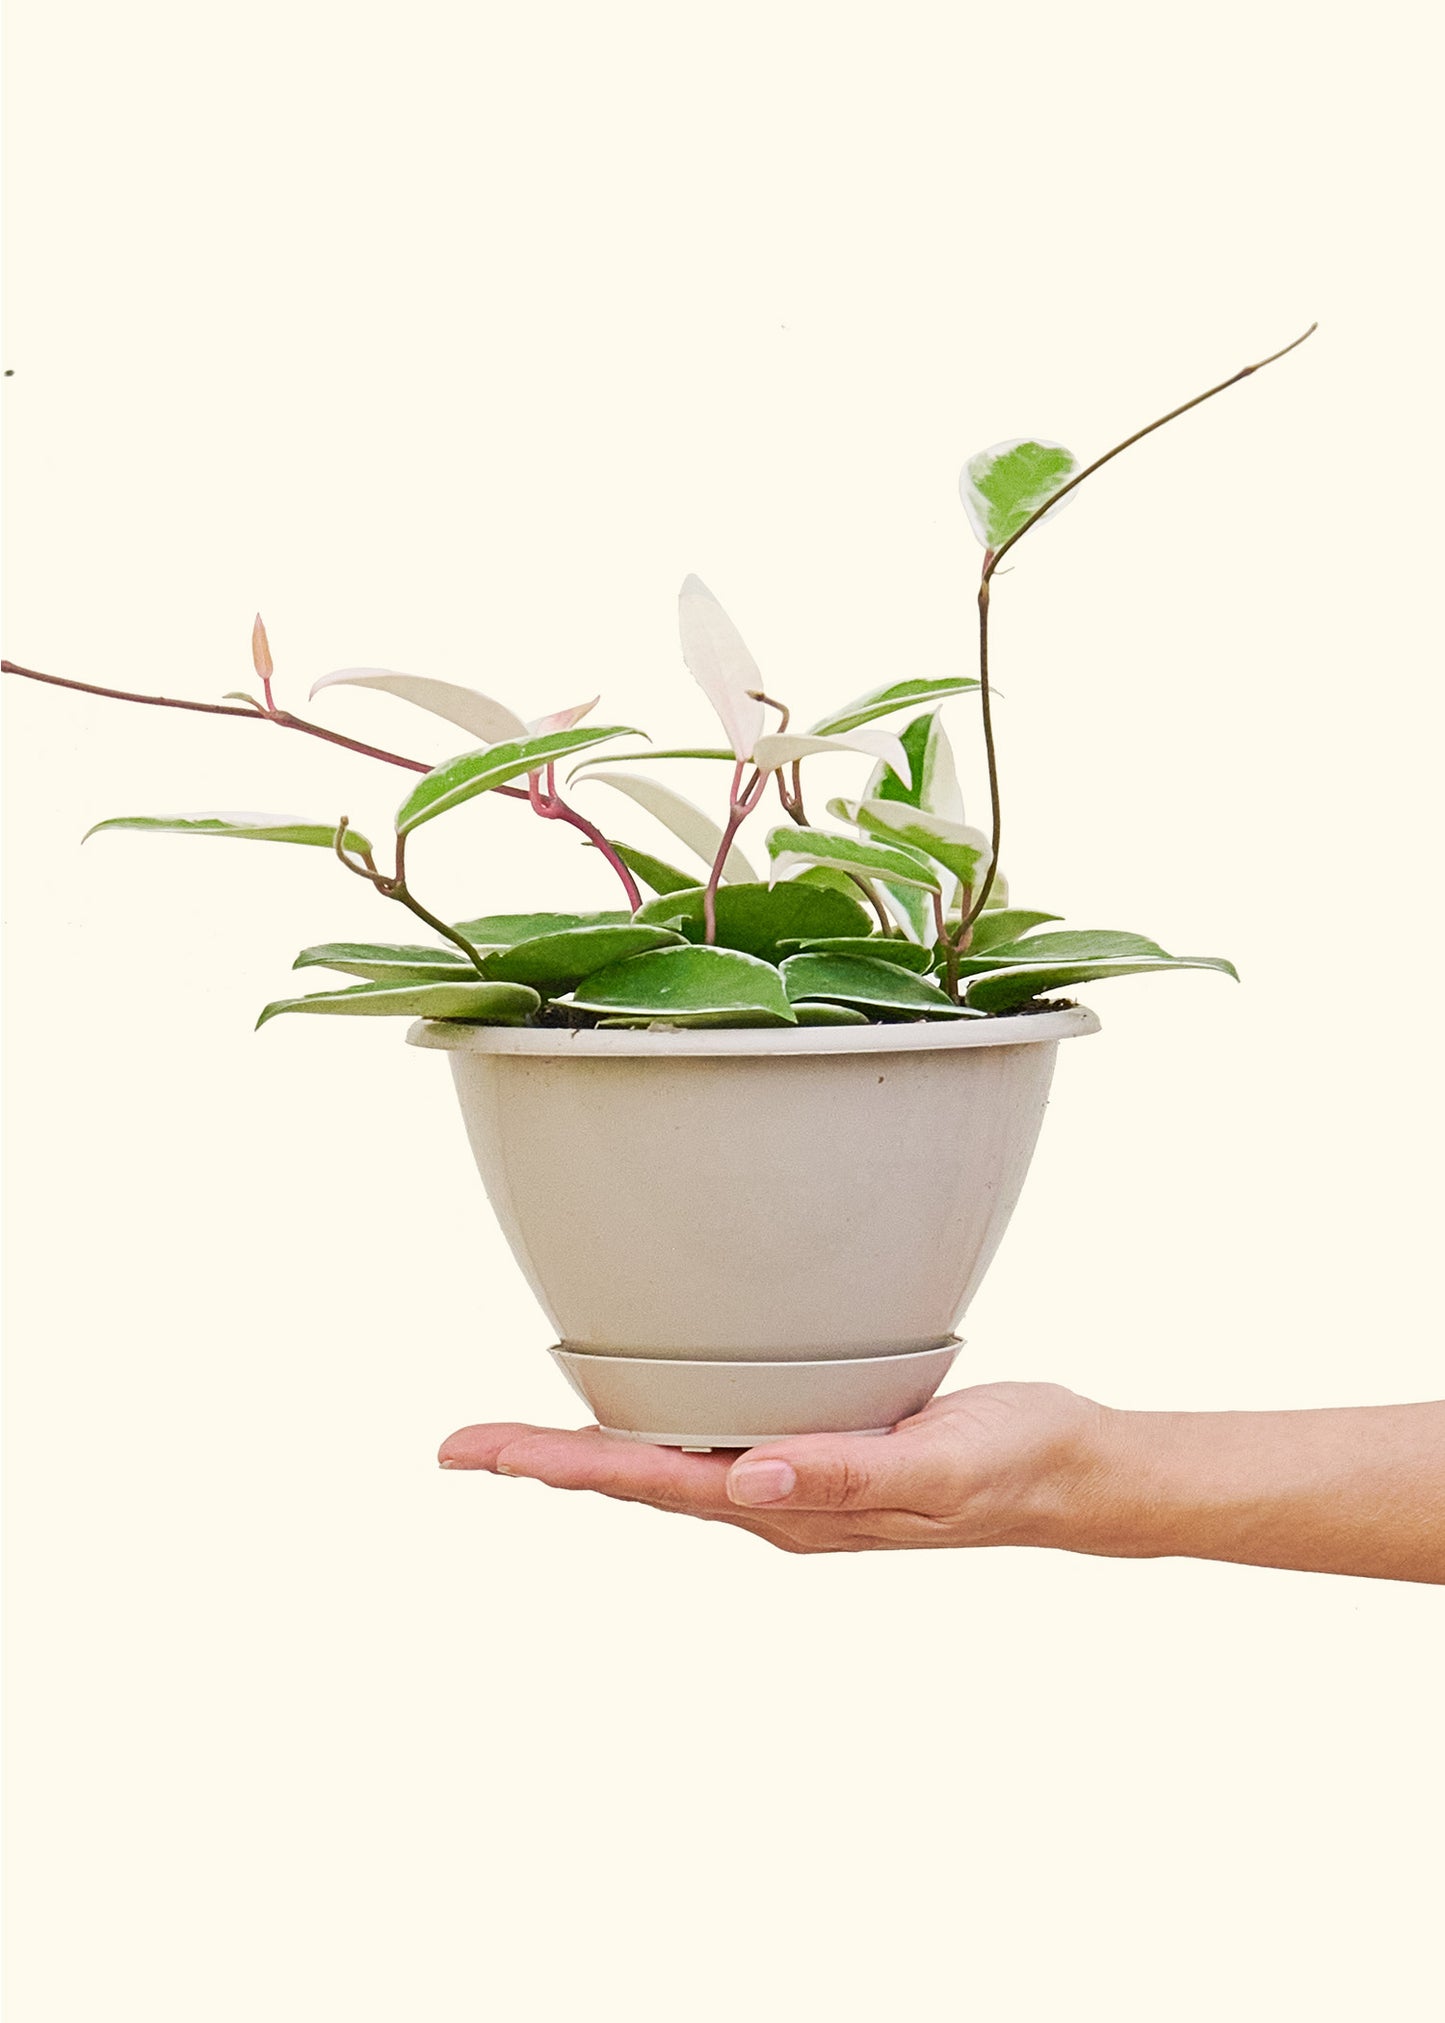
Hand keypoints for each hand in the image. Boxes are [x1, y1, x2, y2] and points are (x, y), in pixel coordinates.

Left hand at [437, 1382, 1109, 1554]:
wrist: (1072, 1471)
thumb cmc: (1012, 1466)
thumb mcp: (937, 1469)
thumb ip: (845, 1475)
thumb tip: (742, 1479)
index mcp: (786, 1507)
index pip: (646, 1483)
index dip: (555, 1465)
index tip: (472, 1454)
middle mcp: (773, 1497)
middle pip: (636, 1478)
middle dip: (547, 1463)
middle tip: (459, 1448)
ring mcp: (794, 1477)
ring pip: (669, 1462)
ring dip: (593, 1450)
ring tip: (522, 1442)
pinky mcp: (820, 1444)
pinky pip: (716, 1437)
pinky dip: (660, 1425)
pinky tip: (648, 1406)